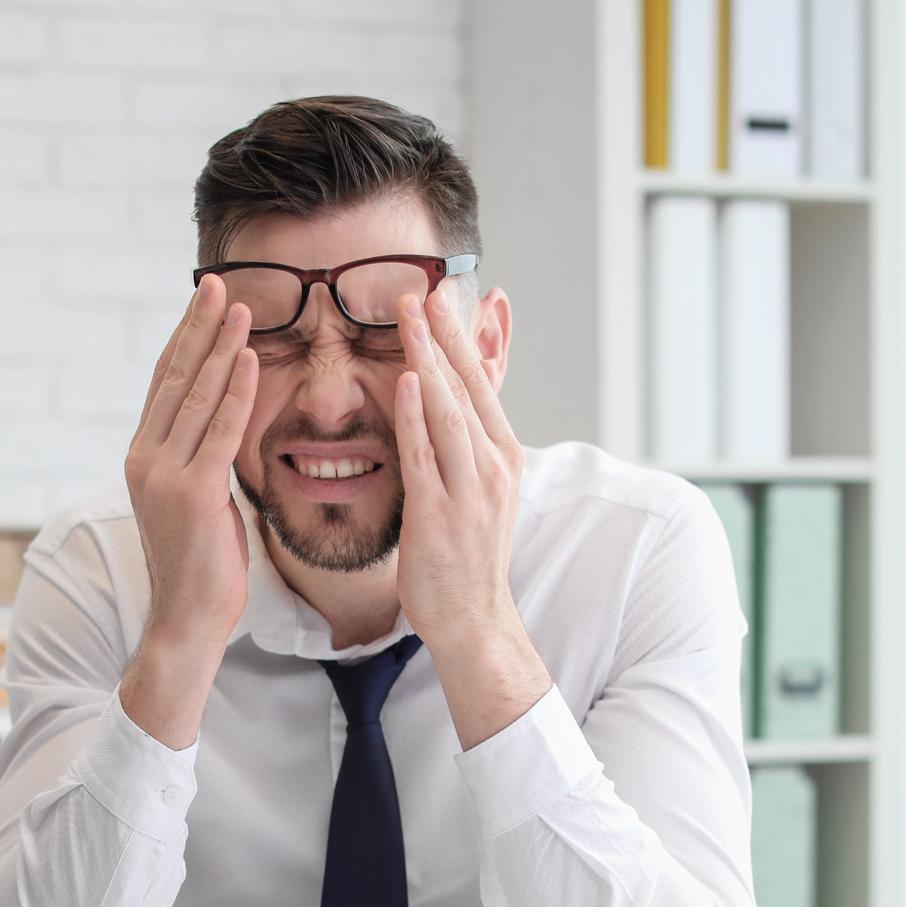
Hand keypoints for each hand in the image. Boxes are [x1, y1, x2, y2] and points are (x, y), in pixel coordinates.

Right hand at [118, 275, 259, 747]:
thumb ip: (200, 461)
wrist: (186, 619)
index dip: (184, 339)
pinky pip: (218, 432)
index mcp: (144, 457)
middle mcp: (146, 458)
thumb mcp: (196, 502)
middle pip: (174, 378)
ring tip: (240, 307)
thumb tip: (219, 428)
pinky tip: (250, 359)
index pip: (165, 384)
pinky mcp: (193, 494)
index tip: (204, 301)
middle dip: (198, 327)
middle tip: (217, 282)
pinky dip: (235, 392)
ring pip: (195, 397)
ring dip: (220, 348)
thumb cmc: (201, 566)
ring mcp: (165, 475)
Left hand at [392, 287, 551, 749]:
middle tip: (420, 288)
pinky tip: (404, 381)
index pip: (479, 383)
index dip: (459, 338)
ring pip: (448, 411)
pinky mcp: (440, 514)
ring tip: (411, 317)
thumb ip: (460, 439)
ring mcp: (469, 489)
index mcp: (501, 455)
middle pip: (465, 387)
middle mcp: (492, 465)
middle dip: (443, 335)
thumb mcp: (475, 487)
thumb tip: (444, 398)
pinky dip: (416, 416)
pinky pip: (427, 455)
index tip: (440, 295)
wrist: (472, 618)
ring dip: (428, 360)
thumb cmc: (466, 555)